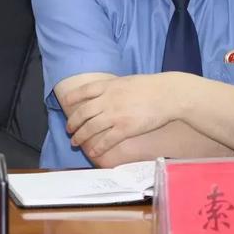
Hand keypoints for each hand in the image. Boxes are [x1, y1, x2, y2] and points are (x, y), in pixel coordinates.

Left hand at [63, 73, 180, 157]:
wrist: (167, 94)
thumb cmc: (152, 86)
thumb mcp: (128, 81)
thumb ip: (115, 87)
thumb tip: (108, 91)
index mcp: (109, 86)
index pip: (84, 91)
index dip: (72, 97)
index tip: (66, 103)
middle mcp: (108, 100)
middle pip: (83, 113)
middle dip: (73, 123)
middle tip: (69, 130)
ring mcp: (115, 115)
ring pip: (90, 128)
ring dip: (80, 137)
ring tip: (76, 142)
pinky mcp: (125, 128)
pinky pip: (106, 140)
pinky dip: (97, 148)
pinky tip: (93, 152)